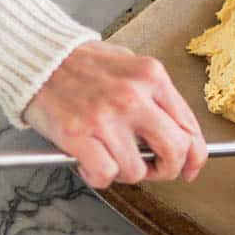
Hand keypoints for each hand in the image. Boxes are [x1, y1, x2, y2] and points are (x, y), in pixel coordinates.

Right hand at [24, 41, 207, 189]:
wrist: (40, 56)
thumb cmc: (84, 63)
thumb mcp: (132, 67)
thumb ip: (157, 98)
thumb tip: (181, 134)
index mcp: (152, 77)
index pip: (190, 126)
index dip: (195, 156)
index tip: (191, 167)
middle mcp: (134, 96)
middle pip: (175, 150)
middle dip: (169, 169)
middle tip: (155, 169)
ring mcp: (106, 116)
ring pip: (138, 169)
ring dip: (127, 173)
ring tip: (111, 157)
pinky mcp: (78, 134)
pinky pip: (106, 174)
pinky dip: (100, 177)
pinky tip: (91, 163)